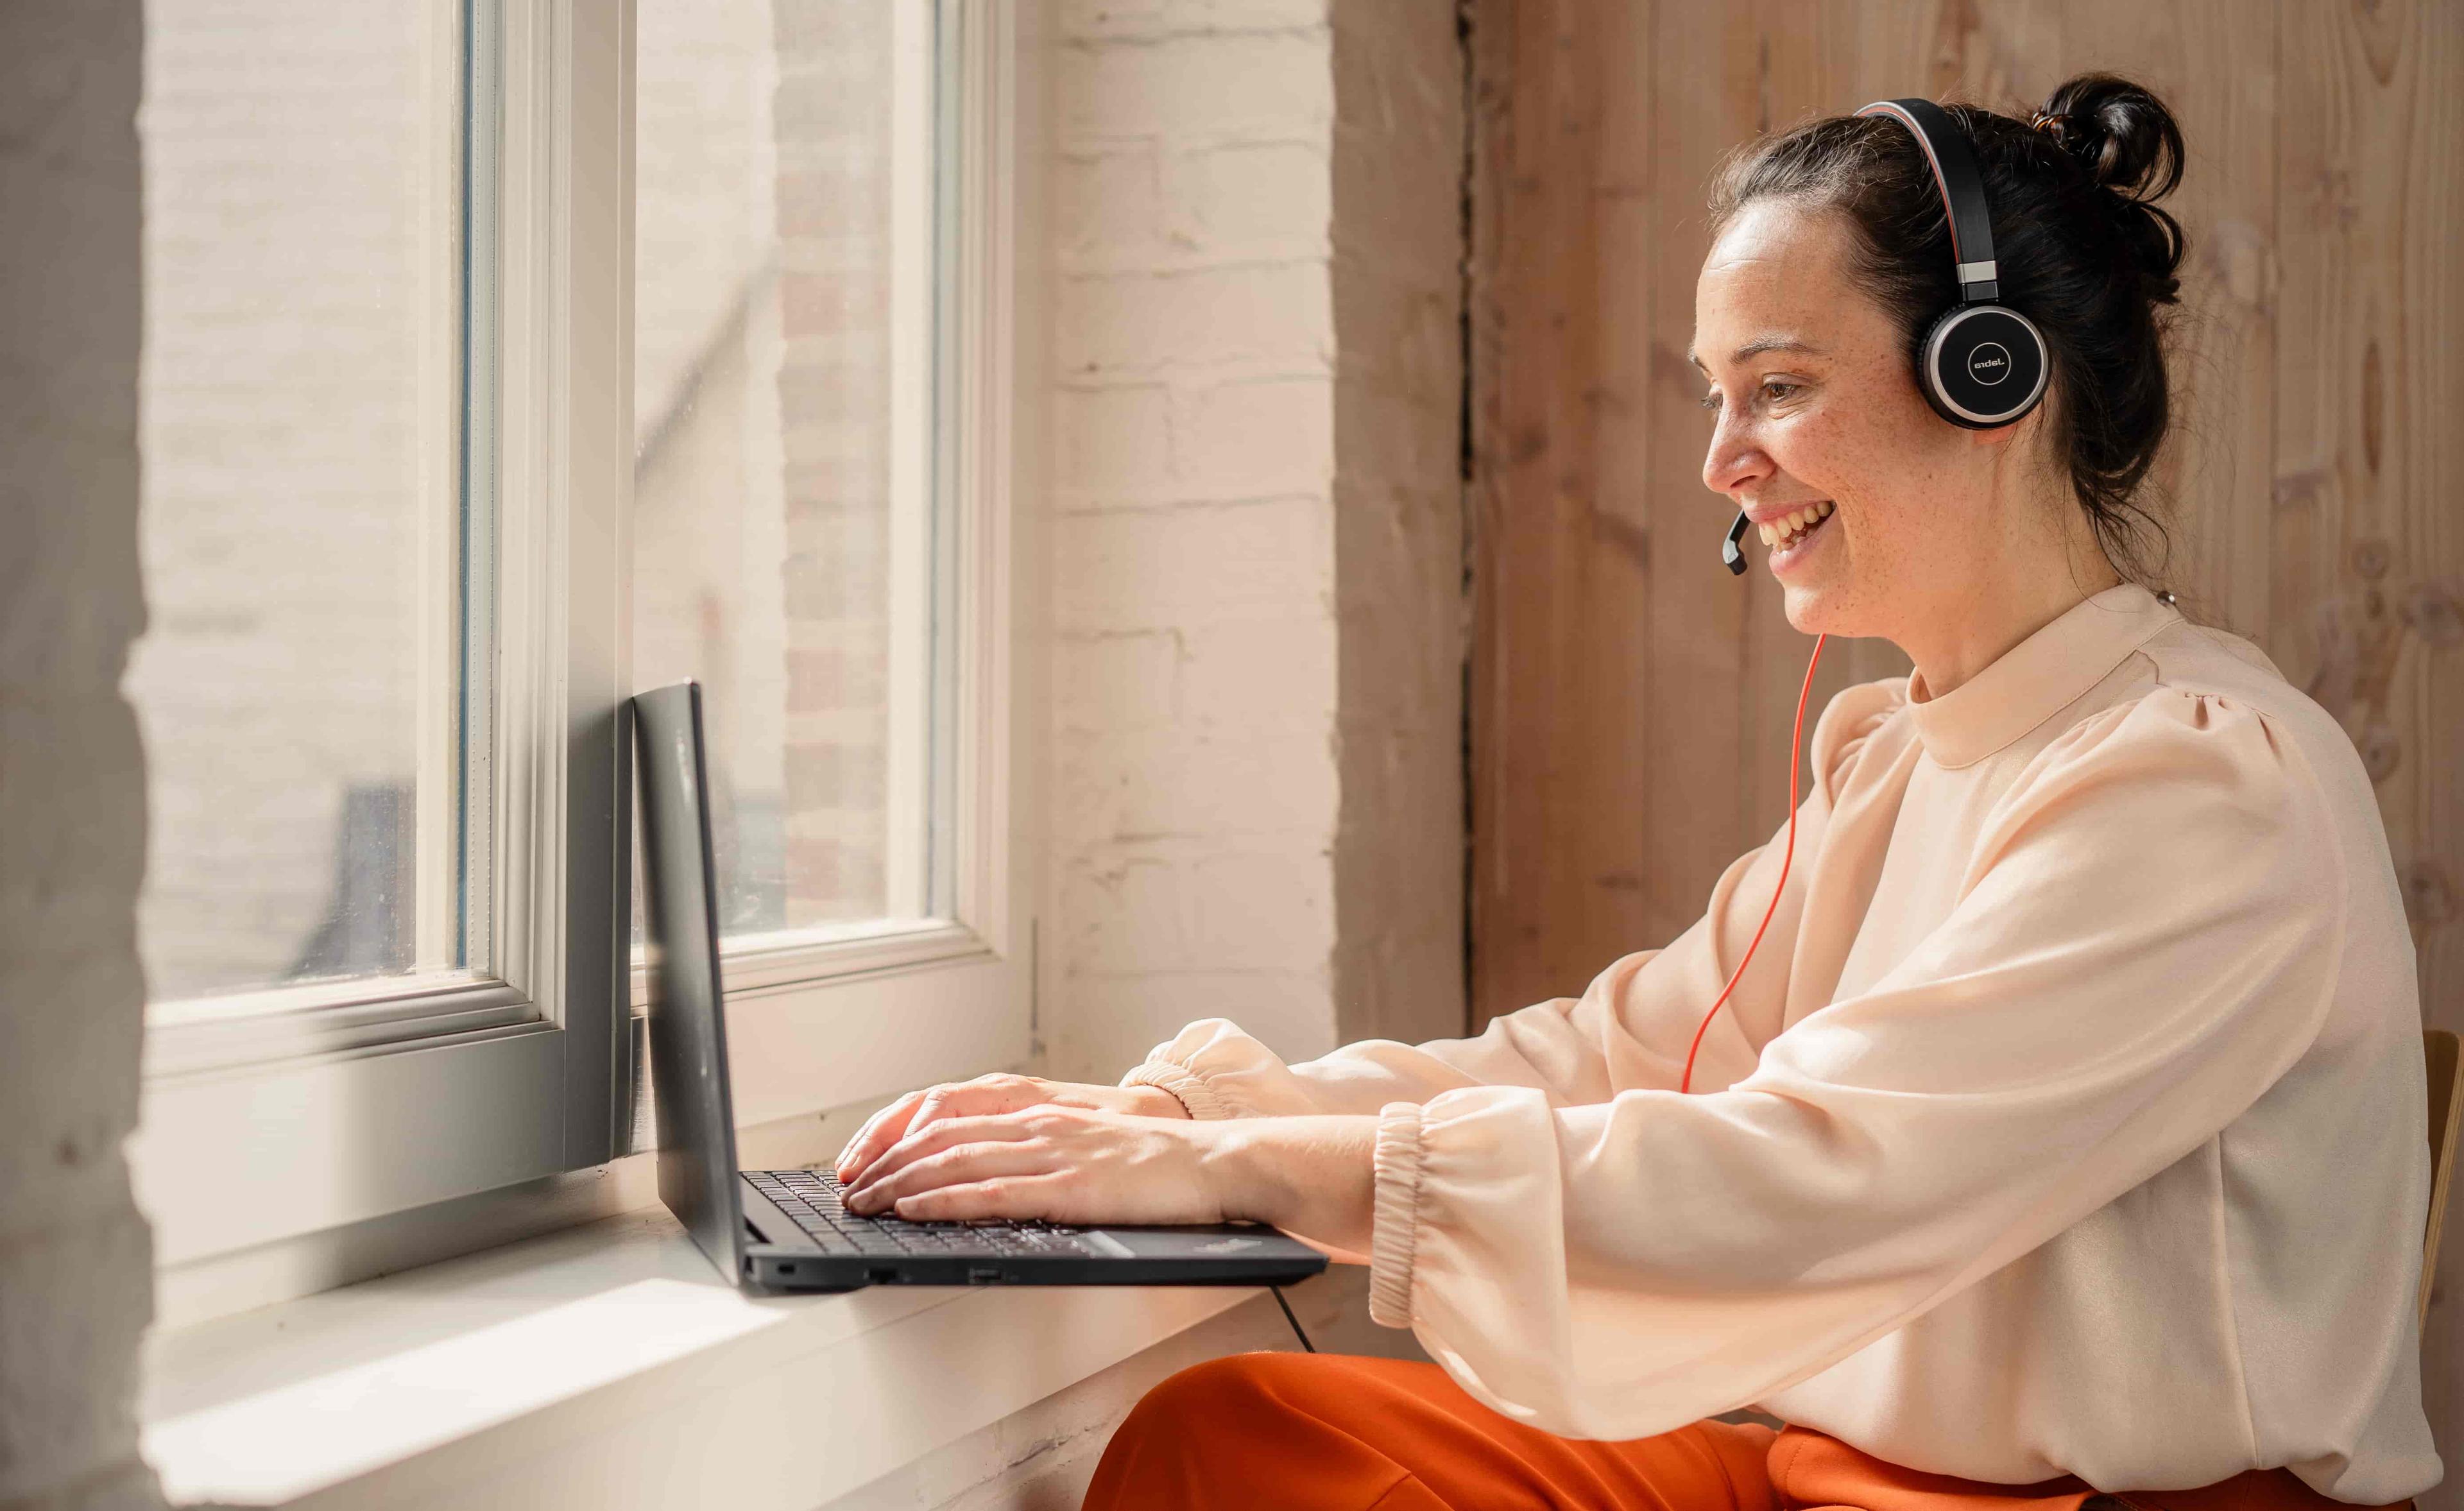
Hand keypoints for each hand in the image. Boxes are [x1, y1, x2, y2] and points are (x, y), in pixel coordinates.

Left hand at [842, 1107, 1379, 1261]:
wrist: (1218, 1165)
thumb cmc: (1160, 1168)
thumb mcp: (1089, 1149)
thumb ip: (1042, 1154)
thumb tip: (991, 1176)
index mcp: (1042, 1112)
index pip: (949, 1113)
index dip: (897, 1136)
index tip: (863, 1161)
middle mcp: (1039, 1123)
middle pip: (939, 1135)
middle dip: (884, 1163)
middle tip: (848, 1190)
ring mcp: (1053, 1152)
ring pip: (955, 1159)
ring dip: (900, 1184)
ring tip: (865, 1203)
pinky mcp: (1070, 1186)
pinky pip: (993, 1191)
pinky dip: (945, 1200)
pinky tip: (916, 1210)